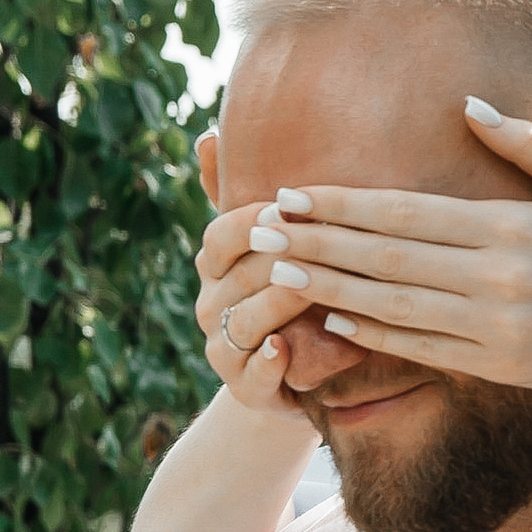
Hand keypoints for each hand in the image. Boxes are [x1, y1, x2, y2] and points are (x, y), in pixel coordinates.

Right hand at [192, 196, 316, 417]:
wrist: (301, 378)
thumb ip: (263, 209)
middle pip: (240, 277)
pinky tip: (282, 348)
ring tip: (311, 287)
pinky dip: (267, 363)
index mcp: (216, 269)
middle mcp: (211, 307)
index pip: (221, 237)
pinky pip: (253, 375)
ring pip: (244, 322)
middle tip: (320, 241)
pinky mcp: (245, 389)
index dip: (251, 221)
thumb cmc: (297, 302)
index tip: (287, 206)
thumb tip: (221, 142)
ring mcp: (224, 350)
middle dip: (280, 258)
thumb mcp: (283, 255)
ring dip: (278, 303)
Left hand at [260, 98, 531, 404]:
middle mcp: (496, 277)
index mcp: (511, 227)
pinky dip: (374, 335)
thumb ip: (526, 143)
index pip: (407, 212)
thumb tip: (467, 106)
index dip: (343, 205)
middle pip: (386, 257)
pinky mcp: (495, 365)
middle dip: (316, 243)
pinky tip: (333, 320)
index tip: (292, 193)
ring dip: (329, 290)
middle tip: (259, 232)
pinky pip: (421, 347)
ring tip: (277, 274)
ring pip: (393, 305)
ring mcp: (493, 326)